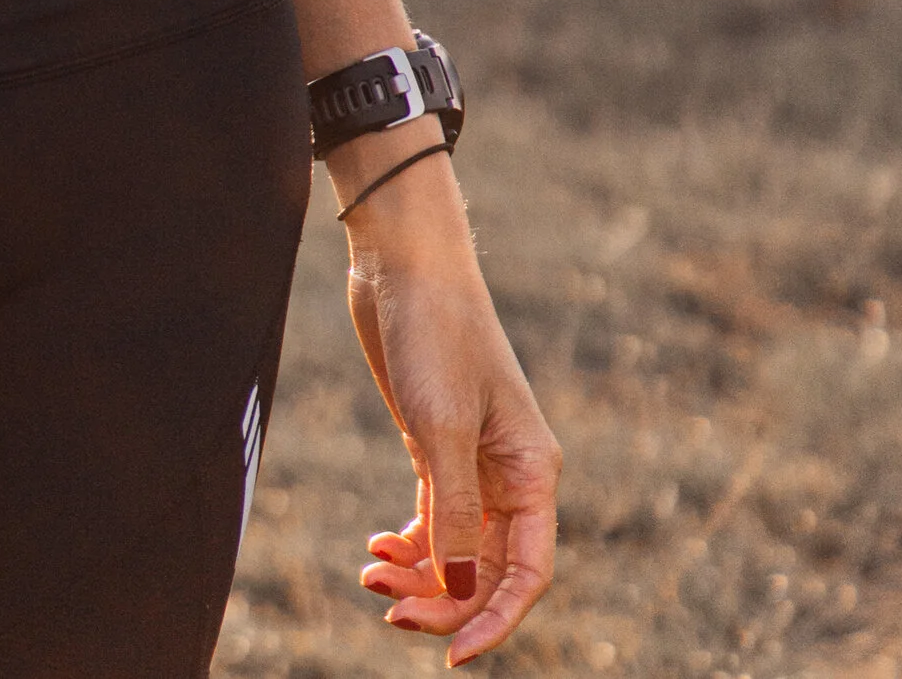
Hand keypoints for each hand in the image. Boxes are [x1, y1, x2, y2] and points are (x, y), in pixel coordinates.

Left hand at [337, 155, 558, 661]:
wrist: (402, 261)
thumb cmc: (434, 332)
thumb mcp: (441, 426)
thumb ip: (454, 512)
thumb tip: (459, 590)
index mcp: (532, 471)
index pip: (527, 573)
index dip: (494, 621)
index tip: (451, 653)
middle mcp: (509, 474)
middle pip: (487, 570)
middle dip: (442, 601)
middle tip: (387, 608)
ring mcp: (471, 462)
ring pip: (455, 550)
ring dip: (418, 575)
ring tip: (369, 575)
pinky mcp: (435, 447)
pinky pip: (432, 521)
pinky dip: (408, 544)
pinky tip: (375, 548)